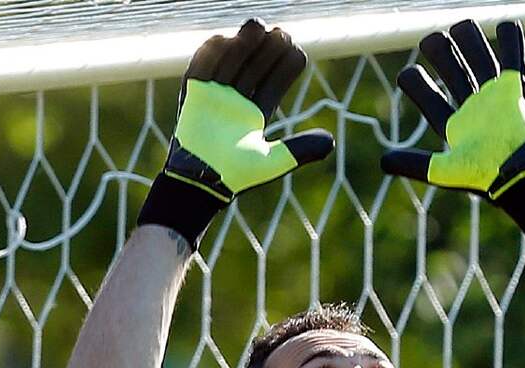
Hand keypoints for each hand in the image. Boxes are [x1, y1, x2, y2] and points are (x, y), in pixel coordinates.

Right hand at [138, 19, 334, 248]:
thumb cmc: (237, 175)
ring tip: (258, 27)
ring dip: (244, 44)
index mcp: (255, 114)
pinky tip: (225, 39)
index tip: (297, 52)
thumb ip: (300, 150)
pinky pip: (201, 67)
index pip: (274, 82)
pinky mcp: (194, 95)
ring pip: (232, 61)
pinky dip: (212, 52)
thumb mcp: (274, 162)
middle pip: (255, 66)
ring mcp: (214, 96)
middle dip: (268, 49)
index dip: (285, 66)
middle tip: (281, 34)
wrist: (201, 182)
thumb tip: (331, 142)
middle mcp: (236, 101)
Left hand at [382, 21, 524, 247]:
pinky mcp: (513, 90)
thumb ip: (413, 164)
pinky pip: (513, 59)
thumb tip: (382, 162)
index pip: (427, 97)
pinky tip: (505, 24)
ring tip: (461, 27)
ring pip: (479, 59)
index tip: (408, 75)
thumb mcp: (442, 171)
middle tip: (431, 42)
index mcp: (453, 125)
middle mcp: (471, 108)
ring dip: (470, 40)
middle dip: (441, 53)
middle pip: (453, 71)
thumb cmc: (480, 175)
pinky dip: (511, 41)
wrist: (516, 174)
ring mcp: (493, 98)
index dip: (415, 84)